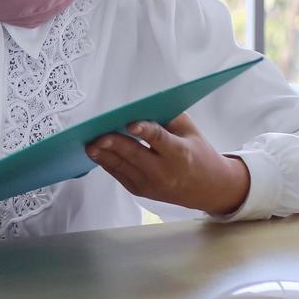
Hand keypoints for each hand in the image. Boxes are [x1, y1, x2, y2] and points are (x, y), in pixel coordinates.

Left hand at [86, 112, 250, 214]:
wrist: (209, 189)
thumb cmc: (198, 153)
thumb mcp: (190, 131)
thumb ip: (166, 118)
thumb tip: (139, 107)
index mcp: (179, 153)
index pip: (159, 141)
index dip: (145, 132)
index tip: (130, 123)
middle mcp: (164, 172)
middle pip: (134, 155)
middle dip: (114, 144)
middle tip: (97, 135)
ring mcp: (151, 184)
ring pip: (122, 166)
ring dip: (104, 155)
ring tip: (89, 144)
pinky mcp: (141, 191)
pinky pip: (119, 174)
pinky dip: (107, 162)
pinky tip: (97, 151)